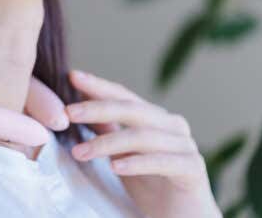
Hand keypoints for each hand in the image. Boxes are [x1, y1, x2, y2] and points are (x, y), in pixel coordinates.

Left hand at [64, 69, 220, 217]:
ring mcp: (185, 145)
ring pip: (142, 136)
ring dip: (106, 143)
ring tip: (79, 152)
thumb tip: (77, 105)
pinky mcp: (193, 168)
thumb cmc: (150, 185)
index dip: (98, 85)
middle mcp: (172, 125)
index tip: (72, 76)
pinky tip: (114, 167)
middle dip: (97, 108)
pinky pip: (162, 161)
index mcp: (154, 117)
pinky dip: (136, 163)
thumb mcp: (121, 154)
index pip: (122, 95)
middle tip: (68, 113)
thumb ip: (106, 128)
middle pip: (131, 109)